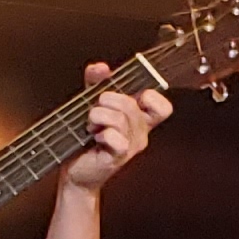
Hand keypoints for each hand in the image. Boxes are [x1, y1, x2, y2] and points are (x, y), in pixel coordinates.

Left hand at [59, 64, 172, 195]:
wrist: (76, 171)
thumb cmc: (85, 139)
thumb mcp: (92, 104)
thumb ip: (97, 83)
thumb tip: (101, 68)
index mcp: (140, 119)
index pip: (163, 107)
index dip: (151, 96)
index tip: (130, 96)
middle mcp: (140, 133)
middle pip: (132, 104)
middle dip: (106, 101)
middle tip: (94, 112)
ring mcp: (131, 147)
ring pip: (120, 118)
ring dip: (97, 117)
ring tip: (90, 126)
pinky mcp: (117, 157)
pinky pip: (115, 138)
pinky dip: (101, 133)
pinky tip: (95, 138)